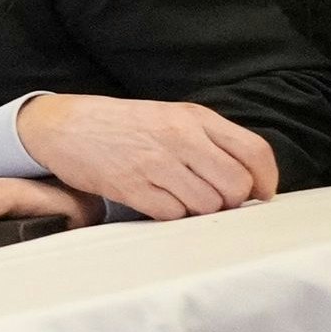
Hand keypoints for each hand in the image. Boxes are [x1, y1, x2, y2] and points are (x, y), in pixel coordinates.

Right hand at [11, 95, 276, 220]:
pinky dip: (171, 214)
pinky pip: (173, 215)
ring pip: (208, 205)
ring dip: (199, 210)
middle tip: (214, 198)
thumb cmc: (123, 124)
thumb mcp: (170, 116)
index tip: (260, 194)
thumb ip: (209, 140)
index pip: (254, 151)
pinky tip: (157, 200)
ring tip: (180, 197)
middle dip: (231, 201)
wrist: (64, 126)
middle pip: (236, 185)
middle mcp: (180, 138)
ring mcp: (155, 163)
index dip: (266, 180)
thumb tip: (246, 180)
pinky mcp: (132, 187)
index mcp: (194, 117)